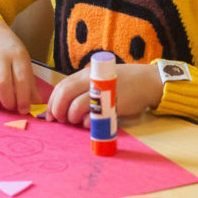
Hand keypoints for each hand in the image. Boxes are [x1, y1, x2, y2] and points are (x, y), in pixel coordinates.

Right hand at [0, 15, 38, 111]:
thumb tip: (37, 102)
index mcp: (17, 55)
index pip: (21, 80)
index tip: (23, 110)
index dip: (23, 99)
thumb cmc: (10, 52)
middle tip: (10, 107)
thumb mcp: (23, 62)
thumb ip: (30, 83)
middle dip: (7, 102)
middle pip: (2, 84)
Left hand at [45, 62, 162, 123]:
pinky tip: (89, 124)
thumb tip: (64, 106)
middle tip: (60, 120)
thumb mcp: (100, 80)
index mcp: (86, 74)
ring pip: (76, 105)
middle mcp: (91, 80)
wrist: (147, 81)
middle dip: (57, 110)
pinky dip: (86, 122)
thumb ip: (83, 89)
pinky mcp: (112, 103)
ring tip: (76, 122)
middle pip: (64, 94)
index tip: (50, 115)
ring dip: (72, 117)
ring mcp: (102, 91)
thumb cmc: (123, 82)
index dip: (52, 102)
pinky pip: (92, 115)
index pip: (62, 86)